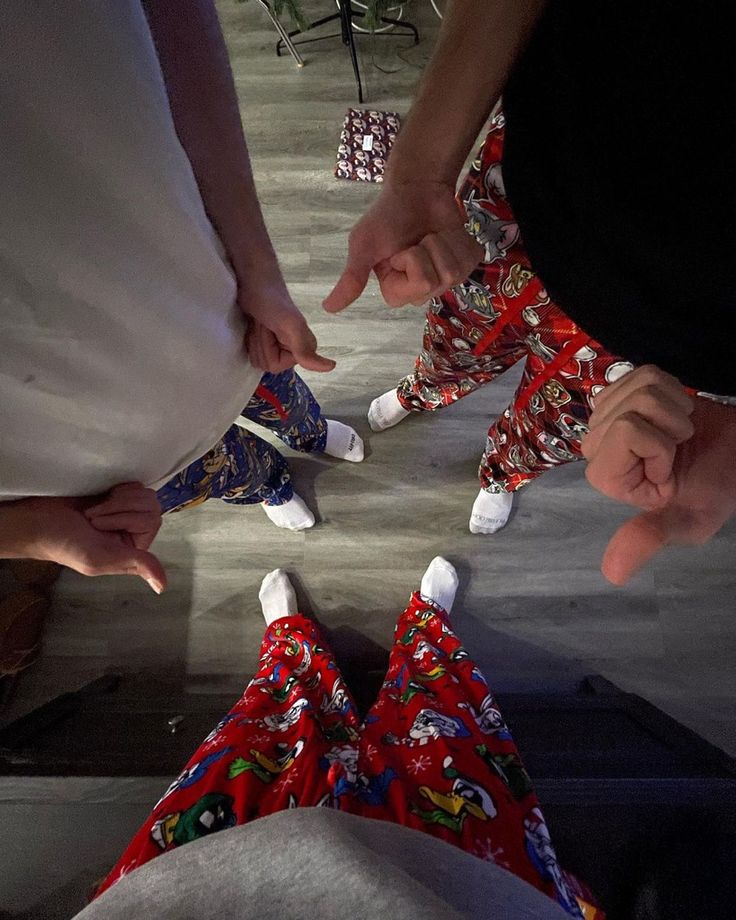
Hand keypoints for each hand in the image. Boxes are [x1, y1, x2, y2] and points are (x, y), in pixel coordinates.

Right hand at [3, 484, 166, 592]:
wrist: (36, 519)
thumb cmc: (63, 542)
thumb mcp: (99, 558)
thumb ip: (135, 564)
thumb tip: (162, 587)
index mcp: (132, 552)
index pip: (151, 521)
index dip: (127, 517)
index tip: (97, 524)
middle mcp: (133, 534)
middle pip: (151, 505)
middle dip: (120, 506)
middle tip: (93, 517)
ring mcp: (126, 514)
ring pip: (144, 495)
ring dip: (116, 499)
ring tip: (93, 511)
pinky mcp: (117, 498)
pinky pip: (134, 486)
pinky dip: (117, 489)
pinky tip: (101, 498)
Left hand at [239, 283, 334, 373]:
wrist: (254, 282)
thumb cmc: (273, 301)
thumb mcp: (292, 326)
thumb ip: (305, 350)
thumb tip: (331, 367)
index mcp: (304, 348)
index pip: (276, 366)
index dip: (269, 349)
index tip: (274, 330)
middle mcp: (292, 350)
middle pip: (265, 364)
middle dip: (260, 344)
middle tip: (265, 324)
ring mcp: (277, 346)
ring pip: (257, 358)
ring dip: (253, 339)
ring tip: (260, 323)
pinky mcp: (264, 340)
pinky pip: (252, 353)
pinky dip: (248, 339)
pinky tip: (252, 326)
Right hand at [323, 178, 482, 312]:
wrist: (417, 187)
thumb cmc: (387, 216)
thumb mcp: (364, 246)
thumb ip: (352, 279)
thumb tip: (328, 308)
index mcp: (397, 290)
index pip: (418, 288)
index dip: (413, 262)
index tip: (399, 250)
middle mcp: (421, 289)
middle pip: (439, 282)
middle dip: (429, 251)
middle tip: (416, 239)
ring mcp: (445, 277)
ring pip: (457, 272)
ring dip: (444, 243)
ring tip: (431, 234)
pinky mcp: (465, 262)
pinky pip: (473, 260)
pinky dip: (461, 240)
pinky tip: (449, 233)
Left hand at [581, 365, 735, 583]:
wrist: (735, 456)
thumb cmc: (714, 489)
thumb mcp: (687, 522)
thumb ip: (649, 537)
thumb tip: (613, 574)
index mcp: (606, 477)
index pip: (628, 430)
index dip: (661, 445)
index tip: (672, 467)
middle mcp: (598, 446)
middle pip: (631, 407)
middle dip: (668, 424)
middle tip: (678, 447)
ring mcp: (608, 416)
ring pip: (638, 387)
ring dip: (672, 407)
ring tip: (679, 432)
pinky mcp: (622, 393)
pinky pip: (643, 373)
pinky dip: (671, 388)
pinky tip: (674, 412)